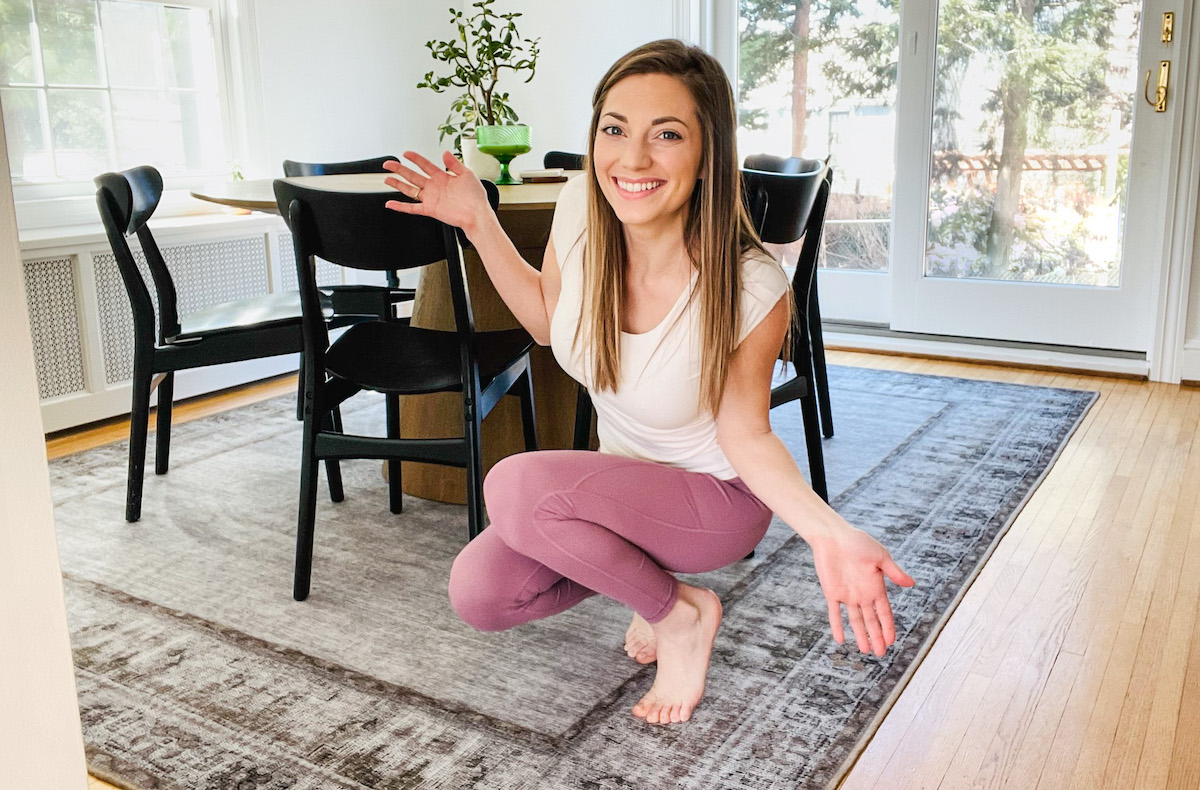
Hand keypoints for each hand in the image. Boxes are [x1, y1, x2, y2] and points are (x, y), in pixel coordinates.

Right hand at [383, 151, 492, 235]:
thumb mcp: (467, 174)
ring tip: (387, 178)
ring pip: (410, 189)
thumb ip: (454, 163)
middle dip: (400, 169)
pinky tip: (391, 204)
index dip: (415, 158)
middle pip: (413, 176)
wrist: (477, 215)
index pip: (425, 165)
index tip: (406, 153)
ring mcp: (431, 198)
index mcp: (443, 177)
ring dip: (398, 184)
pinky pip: (412, 207)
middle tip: (389, 164)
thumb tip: (445, 152)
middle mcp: (435, 187)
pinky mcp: (430, 209)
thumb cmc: (476, 197)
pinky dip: (401, 206)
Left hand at [809, 527, 913, 655]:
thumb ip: (893, 572)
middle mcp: (862, 594)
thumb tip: (912, 584)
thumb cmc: (858, 542)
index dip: (888, 627)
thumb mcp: (880, 556)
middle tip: (881, 653)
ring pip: (855, 620)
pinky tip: (840, 639)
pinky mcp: (831, 592)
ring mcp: (847, 595)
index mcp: (876, 587)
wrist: (833, 535)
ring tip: (865, 650)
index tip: (892, 641)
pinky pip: (834, 613)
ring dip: (860, 635)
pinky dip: (837, 625)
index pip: (884, 612)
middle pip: (871, 620)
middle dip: (876, 636)